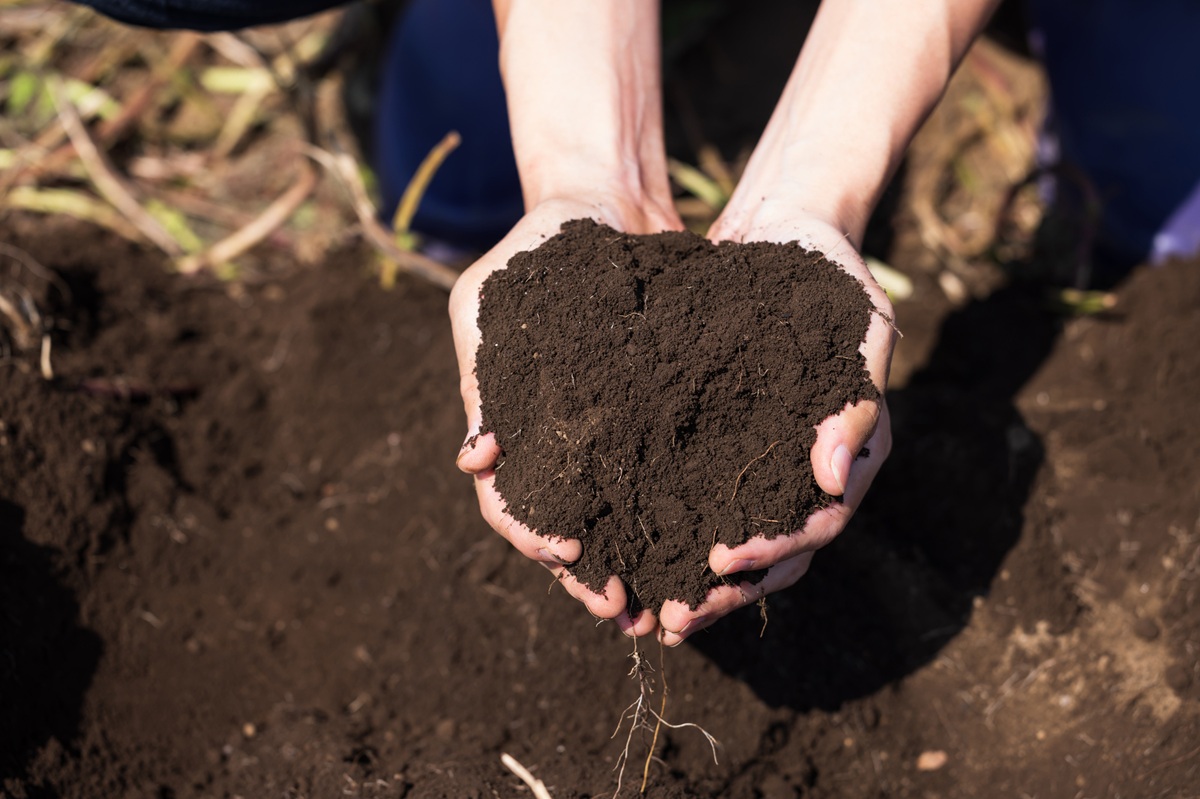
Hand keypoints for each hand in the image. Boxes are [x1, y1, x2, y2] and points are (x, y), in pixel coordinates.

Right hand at [450, 196, 679, 637]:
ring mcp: (605, 437)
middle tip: (623, 609)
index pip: (508, 501)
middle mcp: (555, 443)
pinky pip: (663, 483)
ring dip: (633, 566)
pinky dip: (676, 521)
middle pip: (564, 530)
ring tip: (665, 606)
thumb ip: (483, 380)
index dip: (532, 532)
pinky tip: (704, 550)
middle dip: (588, 575)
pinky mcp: (655, 421)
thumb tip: (475, 463)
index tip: (566, 550)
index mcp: (506, 424)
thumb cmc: (536, 249)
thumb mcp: (492, 302)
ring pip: (615, 523)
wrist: (602, 204)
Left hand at [656, 209, 895, 645]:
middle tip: (674, 620)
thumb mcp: (860, 322)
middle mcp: (812, 471)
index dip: (773, 552)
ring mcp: (767, 460)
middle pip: (777, 555)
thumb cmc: (831, 272)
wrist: (786, 230)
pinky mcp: (722, 442)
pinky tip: (630, 553)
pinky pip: (699, 500)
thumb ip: (857, 396)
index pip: (818, 524)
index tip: (721, 562)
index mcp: (854, 452)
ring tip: (648, 612)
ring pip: (737, 541)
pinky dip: (672, 533)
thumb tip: (831, 476)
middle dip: (726, 592)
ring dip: (696, 582)